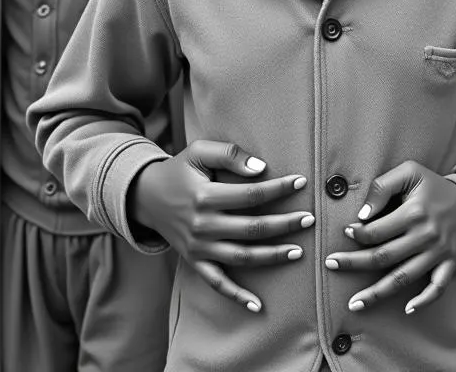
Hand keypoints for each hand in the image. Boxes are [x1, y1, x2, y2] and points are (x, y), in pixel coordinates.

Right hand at [128, 139, 313, 312]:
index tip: (301, 183)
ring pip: (242, 257)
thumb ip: (229, 154)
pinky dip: (237, 296)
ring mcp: (199, 248)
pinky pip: (218, 283)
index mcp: (205, 196)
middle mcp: (202, 226)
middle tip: (309, 219)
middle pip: (252, 228)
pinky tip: (258, 306)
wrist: (146, 197)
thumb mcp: (199, 151)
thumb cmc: (180, 169)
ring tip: (299, 251)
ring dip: (272, 256)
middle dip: (284, 224)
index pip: (251, 195)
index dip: (278, 189)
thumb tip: (261, 168)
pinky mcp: (195, 261)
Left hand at [325, 160, 455, 314]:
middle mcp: (425, 236)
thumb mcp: (410, 172)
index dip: (357, 233)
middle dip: (354, 263)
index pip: (376, 231)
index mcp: (414, 212)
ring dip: (377, 293)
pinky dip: (423, 300)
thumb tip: (363, 215)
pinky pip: (437, 288)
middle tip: (331, 265)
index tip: (346, 232)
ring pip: (402, 278)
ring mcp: (438, 253)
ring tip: (354, 303)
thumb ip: (383, 186)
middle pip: (383, 257)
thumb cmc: (434, 186)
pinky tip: (407, 309)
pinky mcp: (449, 265)